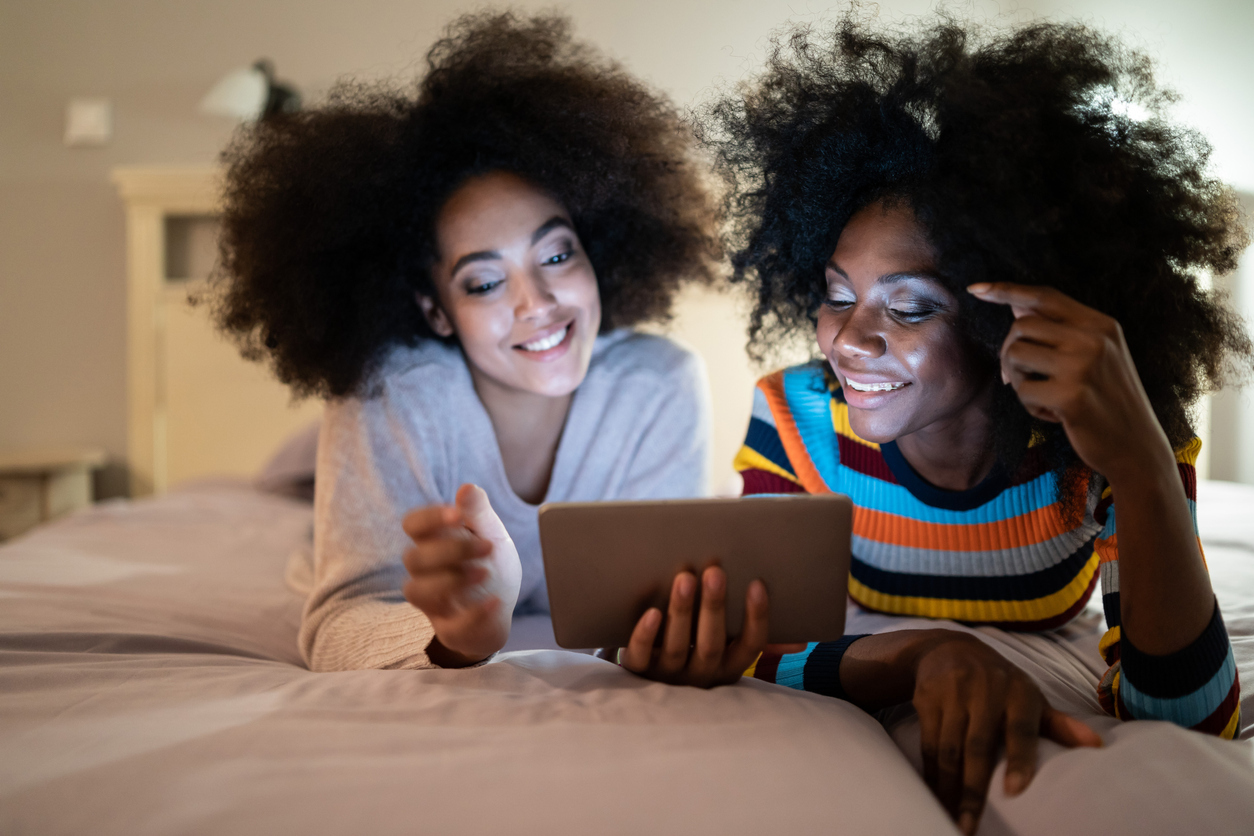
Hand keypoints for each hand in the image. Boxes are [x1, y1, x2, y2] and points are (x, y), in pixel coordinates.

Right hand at [401, 484, 521, 666]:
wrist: (501, 608)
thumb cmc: (488, 563)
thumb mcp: (491, 534)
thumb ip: (479, 513)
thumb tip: (466, 488)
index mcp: (433, 542)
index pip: (412, 525)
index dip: (429, 518)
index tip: (457, 515)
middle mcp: (424, 572)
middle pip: (414, 558)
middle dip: (451, 550)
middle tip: (488, 547)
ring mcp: (433, 602)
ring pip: (416, 591)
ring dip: (450, 581)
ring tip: (485, 574)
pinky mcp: (450, 629)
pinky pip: (451, 625)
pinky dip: (474, 613)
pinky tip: (496, 601)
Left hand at [615, 565, 802, 686]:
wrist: (642, 668)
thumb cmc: (694, 644)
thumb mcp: (726, 644)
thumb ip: (755, 636)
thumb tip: (800, 642)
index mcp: (728, 666)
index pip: (750, 645)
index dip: (757, 617)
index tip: (757, 583)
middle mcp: (701, 674)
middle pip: (712, 645)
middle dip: (714, 607)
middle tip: (715, 571)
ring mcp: (668, 675)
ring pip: (678, 648)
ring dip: (682, 612)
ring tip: (684, 577)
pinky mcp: (637, 670)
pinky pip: (641, 657)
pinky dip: (646, 636)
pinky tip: (650, 613)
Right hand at [910, 632, 1101, 834]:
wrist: (948, 647)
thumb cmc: (999, 682)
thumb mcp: (1029, 696)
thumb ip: (1058, 723)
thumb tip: (1097, 746)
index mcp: (1017, 692)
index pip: (1020, 728)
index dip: (1019, 759)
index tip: (1014, 791)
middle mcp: (984, 690)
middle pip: (977, 746)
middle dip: (972, 789)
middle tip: (969, 825)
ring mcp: (952, 694)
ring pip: (948, 748)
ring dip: (947, 786)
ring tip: (951, 817)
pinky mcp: (927, 699)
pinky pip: (928, 742)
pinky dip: (931, 771)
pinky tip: (935, 793)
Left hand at [967, 282, 1174, 482]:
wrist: (1137, 446)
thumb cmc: (1108, 399)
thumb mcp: (1097, 355)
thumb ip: (1060, 329)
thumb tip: (1016, 306)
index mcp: (1101, 324)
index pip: (1044, 297)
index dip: (1007, 291)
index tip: (976, 290)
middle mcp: (1094, 339)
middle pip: (1021, 326)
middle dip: (1009, 352)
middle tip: (1019, 376)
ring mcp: (1083, 366)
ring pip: (1015, 355)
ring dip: (1018, 380)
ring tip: (1043, 396)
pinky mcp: (1071, 396)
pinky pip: (1022, 391)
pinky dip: (1031, 407)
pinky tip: (1055, 416)